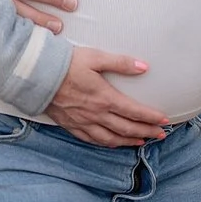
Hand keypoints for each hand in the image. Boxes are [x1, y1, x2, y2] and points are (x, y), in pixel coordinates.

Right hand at [44, 44, 170, 146]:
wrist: (35, 76)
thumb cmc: (65, 64)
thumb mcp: (95, 58)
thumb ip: (121, 63)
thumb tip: (144, 67)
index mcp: (104, 98)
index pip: (134, 112)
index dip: (151, 117)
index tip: (165, 120)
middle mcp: (95, 114)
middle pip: (126, 128)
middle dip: (146, 132)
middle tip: (160, 135)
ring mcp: (82, 122)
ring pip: (110, 138)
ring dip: (128, 141)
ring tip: (141, 142)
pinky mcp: (70, 125)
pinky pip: (91, 139)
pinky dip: (105, 143)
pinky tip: (112, 143)